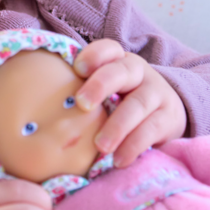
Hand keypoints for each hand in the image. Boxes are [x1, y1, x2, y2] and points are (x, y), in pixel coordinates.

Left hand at [73, 39, 187, 167]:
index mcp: (118, 62)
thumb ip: (81, 94)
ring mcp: (157, 93)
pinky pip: (152, 129)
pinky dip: (134, 145)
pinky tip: (118, 160)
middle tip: (82, 104)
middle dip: (101, 85)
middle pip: (122, 71)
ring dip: (118, 125)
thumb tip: (39, 110)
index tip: (77, 68)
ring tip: (100, 146)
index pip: (108, 50)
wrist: (166, 116)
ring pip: (139, 103)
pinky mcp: (169, 118)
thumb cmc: (120, 104)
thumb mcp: (105, 94)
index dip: (94, 55)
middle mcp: (139, 73)